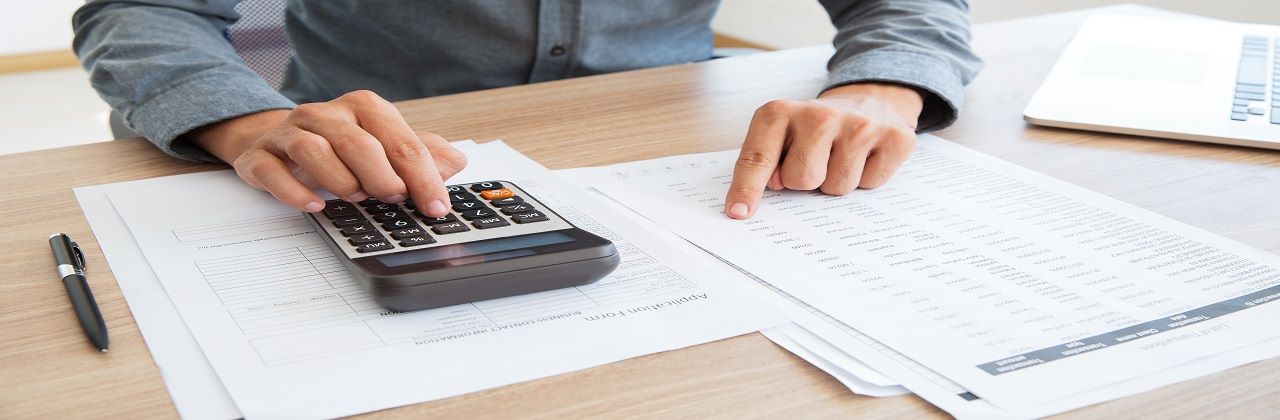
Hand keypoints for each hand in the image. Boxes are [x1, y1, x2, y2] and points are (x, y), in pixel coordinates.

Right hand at [188, 90, 466, 216]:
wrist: (278, 141)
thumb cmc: (342, 147)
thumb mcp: (385, 145)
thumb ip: (421, 153)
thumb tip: (455, 162)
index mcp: (364, 108)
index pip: (401, 142)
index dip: (423, 178)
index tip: (436, 207)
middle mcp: (326, 114)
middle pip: (358, 143)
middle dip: (381, 178)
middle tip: (393, 200)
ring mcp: (289, 133)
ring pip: (313, 151)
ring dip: (340, 181)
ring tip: (355, 198)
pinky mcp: (259, 156)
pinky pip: (272, 171)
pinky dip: (294, 192)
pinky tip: (315, 205)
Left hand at [723, 83, 923, 218]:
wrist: (870, 98)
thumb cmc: (816, 128)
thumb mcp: (781, 136)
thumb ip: (765, 162)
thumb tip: (767, 191)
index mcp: (779, 112)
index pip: (757, 157)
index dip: (746, 188)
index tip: (738, 212)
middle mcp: (819, 114)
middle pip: (800, 180)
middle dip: (804, 181)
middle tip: (816, 159)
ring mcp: (859, 124)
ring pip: (836, 188)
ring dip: (835, 182)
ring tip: (840, 156)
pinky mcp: (895, 137)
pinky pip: (870, 185)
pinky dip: (866, 179)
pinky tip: (866, 156)